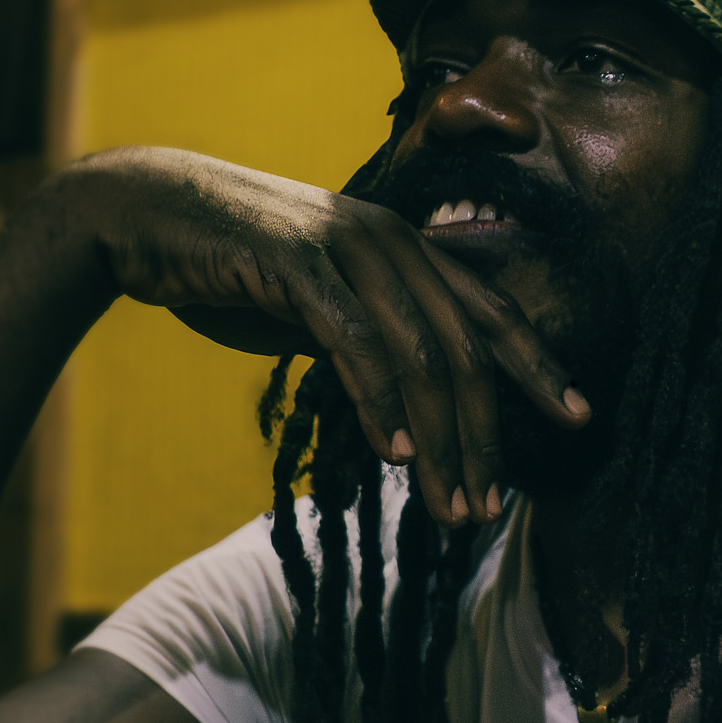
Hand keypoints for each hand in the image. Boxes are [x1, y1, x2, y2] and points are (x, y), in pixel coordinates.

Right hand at [58, 145, 588, 524]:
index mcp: (408, 248)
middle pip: (466, 348)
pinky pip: (355, 341)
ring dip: (440, 441)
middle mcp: (391, 241)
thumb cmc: (234, 268)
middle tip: (489, 507)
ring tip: (450, 505)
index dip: (540, 367)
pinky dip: (380, 401)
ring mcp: (347, 246)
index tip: (582, 418)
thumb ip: (374, 341)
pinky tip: (395, 456)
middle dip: (485, 436)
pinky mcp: (296, 260)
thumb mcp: (322, 307)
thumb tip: (416, 407)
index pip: (492, 313)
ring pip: (421, 355)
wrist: (140, 215)